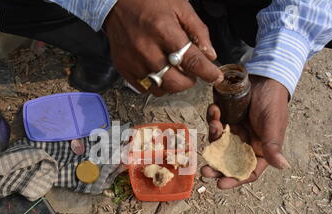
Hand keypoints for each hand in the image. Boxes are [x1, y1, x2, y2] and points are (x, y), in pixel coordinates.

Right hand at [104, 0, 223, 95]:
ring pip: (160, 88)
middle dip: (189, 81)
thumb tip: (210, 56)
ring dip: (173, 84)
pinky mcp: (124, 67)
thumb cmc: (149, 1)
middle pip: (175, 81)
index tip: (215, 77)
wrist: (116, 3)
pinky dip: (156, 84)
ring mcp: (133, 60)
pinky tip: (159, 71)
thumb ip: (198, 31)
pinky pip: (145, 88)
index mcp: (163, 30)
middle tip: (191, 72)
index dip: (207, 72)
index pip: (191, 60)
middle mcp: (147, 48)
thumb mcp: (179, 7)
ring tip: (174, 71)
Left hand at [201, 75, 289, 188]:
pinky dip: (212, 117)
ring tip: (216, 123)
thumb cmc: (273, 103)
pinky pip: (213, 122)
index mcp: (258, 150)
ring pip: (216, 142)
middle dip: (215, 167)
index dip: (234, 180)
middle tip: (204, 170)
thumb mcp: (273, 125)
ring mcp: (232, 131)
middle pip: (227, 162)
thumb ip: (273, 146)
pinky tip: (214, 108)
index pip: (246, 171)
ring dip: (213, 135)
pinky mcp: (223, 118)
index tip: (220, 184)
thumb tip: (283, 166)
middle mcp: (243, 144)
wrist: (265, 77)